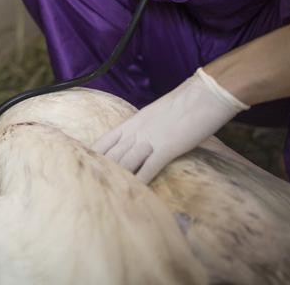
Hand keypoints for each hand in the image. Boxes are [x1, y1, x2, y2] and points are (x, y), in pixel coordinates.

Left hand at [91, 68, 249, 183]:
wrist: (205, 94)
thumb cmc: (186, 103)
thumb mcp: (157, 114)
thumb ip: (146, 127)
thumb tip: (144, 138)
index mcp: (133, 123)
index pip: (105, 141)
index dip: (94, 156)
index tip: (84, 168)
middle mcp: (137, 131)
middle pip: (111, 154)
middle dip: (100, 172)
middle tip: (89, 186)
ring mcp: (150, 140)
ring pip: (125, 162)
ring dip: (117, 179)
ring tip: (106, 195)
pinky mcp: (167, 148)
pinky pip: (149, 168)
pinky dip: (140, 182)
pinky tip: (134, 194)